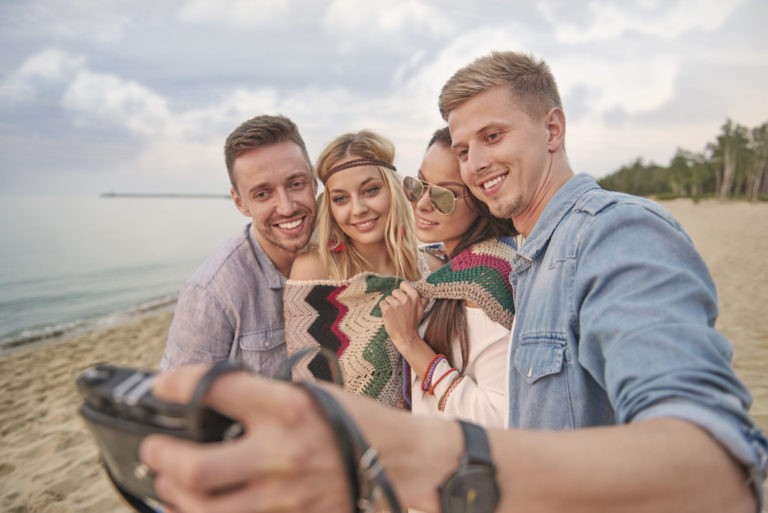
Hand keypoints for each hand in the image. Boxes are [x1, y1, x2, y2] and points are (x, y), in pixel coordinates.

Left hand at [139, 365, 350, 512]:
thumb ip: (265, 398)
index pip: (215, 388)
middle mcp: (282, 453)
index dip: (177, 384)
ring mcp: (286, 495)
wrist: (399, 462)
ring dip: (175, 494)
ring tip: (170, 481)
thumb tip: (212, 402)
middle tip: (154, 447)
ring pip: (205, 509)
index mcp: (287, 408)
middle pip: (196, 467)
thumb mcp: (311, 393)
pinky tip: (197, 505)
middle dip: (160, 456)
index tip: (163, 386)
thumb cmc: (354, 421)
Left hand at [381, 281, 426, 352]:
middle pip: (395, 291)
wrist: (405, 337)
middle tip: (399, 309)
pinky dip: (384, 308)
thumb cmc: (413, 323)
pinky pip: (382, 303)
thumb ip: (422, 298)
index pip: (403, 284)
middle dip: (395, 299)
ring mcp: (395, 304)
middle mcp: (405, 299)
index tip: (403, 298)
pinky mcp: (387, 309)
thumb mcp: (422, 310)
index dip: (402, 291)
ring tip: (395, 314)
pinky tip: (389, 315)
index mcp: (414, 296)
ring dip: (390, 304)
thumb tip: (423, 289)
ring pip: (388, 298)